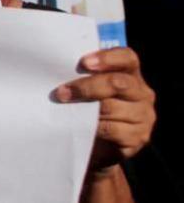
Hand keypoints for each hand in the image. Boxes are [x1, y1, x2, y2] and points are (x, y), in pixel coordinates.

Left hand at [55, 48, 155, 172]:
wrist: (97, 145)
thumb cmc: (89, 108)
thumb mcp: (90, 89)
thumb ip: (85, 76)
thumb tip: (59, 66)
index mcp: (131, 74)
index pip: (128, 58)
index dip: (107, 58)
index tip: (83, 63)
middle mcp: (142, 94)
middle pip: (118, 83)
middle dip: (86, 87)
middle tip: (61, 93)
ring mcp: (143, 117)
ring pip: (112, 108)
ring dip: (85, 109)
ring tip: (66, 110)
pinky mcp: (138, 138)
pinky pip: (112, 130)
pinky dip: (93, 127)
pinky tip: (81, 125)